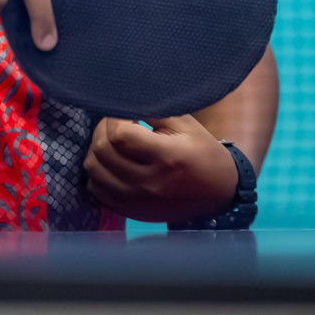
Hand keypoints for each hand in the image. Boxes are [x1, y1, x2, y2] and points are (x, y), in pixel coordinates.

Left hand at [83, 115, 237, 222]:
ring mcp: (138, 202)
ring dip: (96, 151)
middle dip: (103, 130)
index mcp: (166, 157)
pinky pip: (97, 192)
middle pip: (103, 152)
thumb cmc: (202, 151)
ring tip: (111, 143)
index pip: (120, 135)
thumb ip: (152, 110)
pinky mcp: (132, 213)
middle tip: (116, 124)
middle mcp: (149, 183)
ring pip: (95, 172)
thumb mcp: (185, 124)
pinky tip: (110, 164)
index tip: (124, 114)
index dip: (114, 119)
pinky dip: (98, 175)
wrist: (219, 192)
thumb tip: (121, 101)